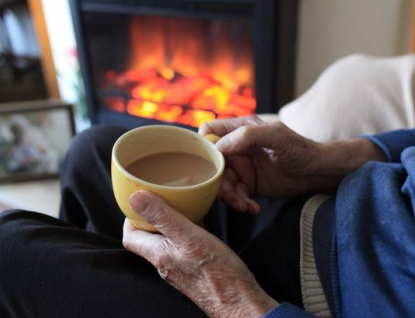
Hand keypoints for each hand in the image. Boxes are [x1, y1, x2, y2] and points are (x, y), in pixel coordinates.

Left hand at [123, 191, 277, 317]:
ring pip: (167, 239)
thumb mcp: (188, 238)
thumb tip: (135, 198)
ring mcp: (180, 266)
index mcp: (158, 255)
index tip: (140, 199)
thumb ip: (162, 218)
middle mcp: (165, 262)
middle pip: (148, 237)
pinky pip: (183, 244)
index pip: (131, 236)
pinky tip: (199, 220)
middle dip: (150, 216)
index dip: (130, 217)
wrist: (239, 301)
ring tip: (179, 203)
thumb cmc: (217, 273)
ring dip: (169, 221)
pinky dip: (186, 229)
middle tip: (160, 197)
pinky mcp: (194, 268)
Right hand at [199, 115, 386, 213]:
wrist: (317, 173)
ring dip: (230, 198)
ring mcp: (241, 167)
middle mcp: (236, 148)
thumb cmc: (300, 149)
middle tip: (230, 195)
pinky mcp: (247, 184)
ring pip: (221, 183)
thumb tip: (219, 146)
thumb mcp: (277, 136)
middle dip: (217, 182)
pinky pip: (235, 196)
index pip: (209, 132)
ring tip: (245, 206)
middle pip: (212, 164)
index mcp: (239, 129)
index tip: (209, 164)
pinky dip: (241, 204)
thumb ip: (249, 135)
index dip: (204, 147)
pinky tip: (253, 208)